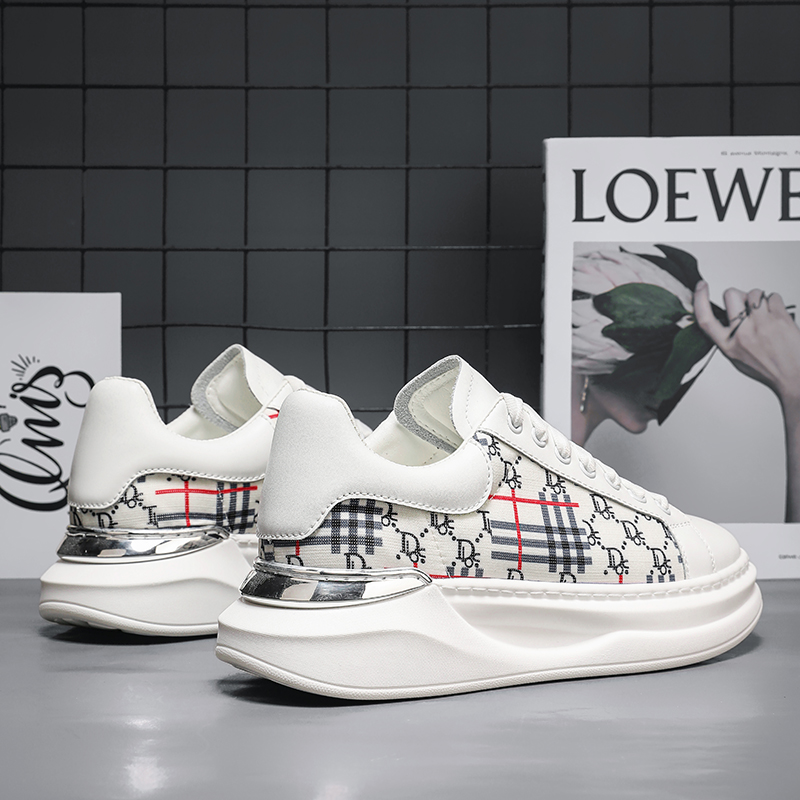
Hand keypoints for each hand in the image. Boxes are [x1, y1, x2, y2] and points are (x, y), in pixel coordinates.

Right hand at [693, 281, 799, 406]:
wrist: (794, 376)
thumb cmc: (767, 368)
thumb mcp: (736, 357)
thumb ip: (728, 337)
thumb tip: (726, 314)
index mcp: (728, 345)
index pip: (705, 319)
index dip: (699, 299)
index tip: (701, 286)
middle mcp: (743, 334)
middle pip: (731, 295)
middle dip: (738, 295)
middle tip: (746, 305)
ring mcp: (762, 325)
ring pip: (754, 292)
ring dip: (759, 299)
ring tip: (765, 313)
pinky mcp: (780, 319)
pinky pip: (774, 297)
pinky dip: (775, 303)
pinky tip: (776, 316)